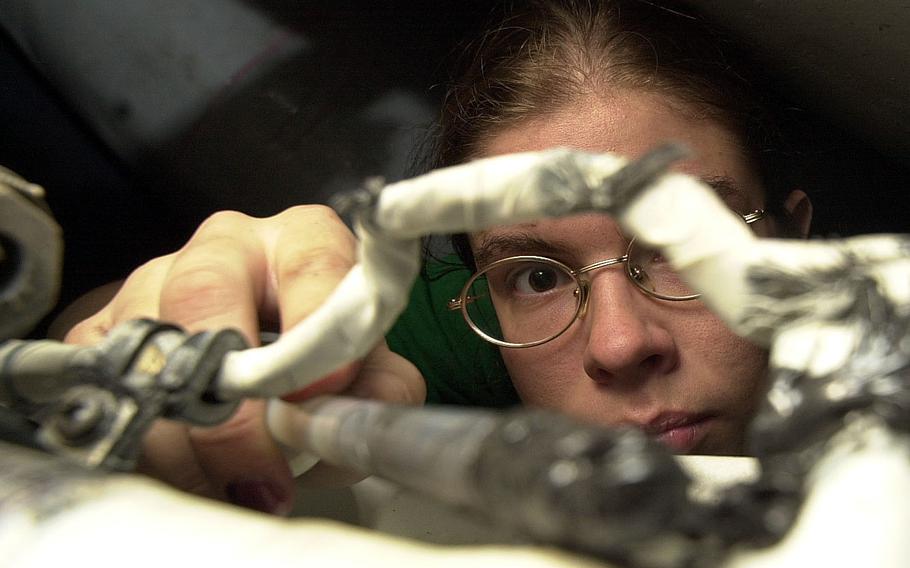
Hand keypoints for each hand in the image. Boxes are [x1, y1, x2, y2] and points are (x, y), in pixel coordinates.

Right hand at [62, 205, 425, 513]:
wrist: (243, 355)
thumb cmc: (313, 355)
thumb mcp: (363, 368)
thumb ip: (380, 387)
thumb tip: (355, 418)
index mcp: (301, 241)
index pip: (312, 261)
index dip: (315, 322)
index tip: (321, 392)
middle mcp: (225, 248)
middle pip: (205, 294)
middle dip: (232, 399)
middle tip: (261, 466)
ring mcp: (154, 280)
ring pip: (149, 350)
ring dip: (186, 437)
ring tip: (229, 486)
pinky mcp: (102, 327)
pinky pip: (104, 385)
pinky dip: (144, 443)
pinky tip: (185, 473)